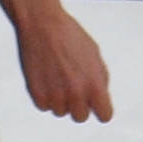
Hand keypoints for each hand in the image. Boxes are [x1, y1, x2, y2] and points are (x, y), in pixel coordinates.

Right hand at [11, 0, 113, 122]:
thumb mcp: (94, 53)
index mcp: (94, 84)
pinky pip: (44, 106)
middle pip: (81, 117)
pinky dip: (45, 96)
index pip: (104, 115)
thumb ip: (100, 77)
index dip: (100, 109)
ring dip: (60, 99)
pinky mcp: (38, 95)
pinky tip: (46, 78)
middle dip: (78, 104)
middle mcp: (76, 93)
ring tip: (57, 76)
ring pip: (61, 112)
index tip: (96, 105)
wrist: (42, 24)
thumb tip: (101, 93)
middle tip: (72, 86)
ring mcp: (56, 96)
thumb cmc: (68, 34)